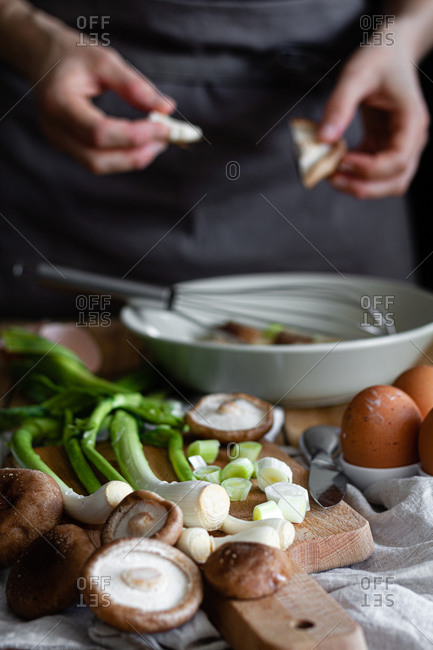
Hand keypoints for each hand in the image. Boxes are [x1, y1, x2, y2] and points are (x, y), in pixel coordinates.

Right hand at [27, 23, 174, 173]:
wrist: (41, 56)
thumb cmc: (72, 55)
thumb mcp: (104, 60)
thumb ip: (135, 86)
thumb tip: (167, 108)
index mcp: (59, 103)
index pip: (99, 132)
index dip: (134, 135)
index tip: (165, 126)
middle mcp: (54, 129)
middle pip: (98, 159)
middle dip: (137, 154)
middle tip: (166, 138)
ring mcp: (58, 141)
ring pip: (98, 165)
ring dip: (132, 159)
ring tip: (157, 141)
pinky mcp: (67, 147)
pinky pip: (97, 161)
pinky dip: (122, 156)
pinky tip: (141, 142)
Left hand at [318, 44, 429, 198]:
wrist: (391, 51)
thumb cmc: (379, 58)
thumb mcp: (356, 74)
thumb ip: (339, 106)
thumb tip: (323, 139)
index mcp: (412, 121)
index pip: (398, 160)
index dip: (368, 168)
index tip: (340, 160)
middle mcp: (412, 139)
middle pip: (396, 181)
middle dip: (362, 186)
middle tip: (331, 176)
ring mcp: (401, 146)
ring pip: (388, 185)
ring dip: (360, 187)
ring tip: (331, 174)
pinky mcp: (385, 149)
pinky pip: (373, 174)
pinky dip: (355, 176)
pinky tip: (334, 163)